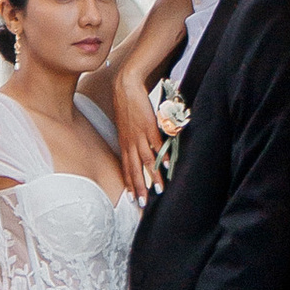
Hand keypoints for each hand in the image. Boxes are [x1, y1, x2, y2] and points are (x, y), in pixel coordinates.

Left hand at [111, 67, 164, 198]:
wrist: (125, 87)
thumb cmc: (127, 106)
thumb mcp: (126, 127)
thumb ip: (132, 140)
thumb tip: (139, 150)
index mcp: (124, 143)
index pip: (126, 168)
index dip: (129, 183)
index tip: (132, 198)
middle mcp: (130, 142)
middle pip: (134, 169)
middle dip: (138, 187)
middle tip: (142, 203)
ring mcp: (139, 135)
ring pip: (145, 160)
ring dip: (152, 176)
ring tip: (159, 190)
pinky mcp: (148, 126)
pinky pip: (155, 143)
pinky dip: (161, 155)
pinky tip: (166, 165)